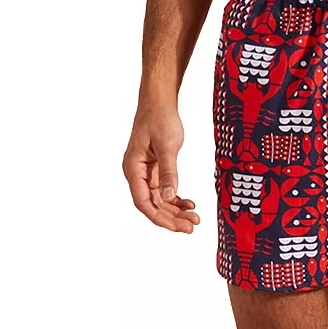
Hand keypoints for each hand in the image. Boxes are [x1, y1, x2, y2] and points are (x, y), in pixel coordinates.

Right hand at [123, 104, 199, 233]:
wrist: (159, 102)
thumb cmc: (159, 118)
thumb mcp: (167, 146)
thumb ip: (169, 172)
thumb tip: (171, 197)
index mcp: (133, 169)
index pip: (144, 202)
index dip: (160, 218)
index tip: (177, 227)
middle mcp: (136, 173)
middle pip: (152, 205)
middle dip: (171, 218)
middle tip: (191, 226)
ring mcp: (145, 172)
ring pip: (159, 200)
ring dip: (175, 210)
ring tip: (194, 218)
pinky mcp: (155, 169)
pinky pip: (164, 190)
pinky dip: (176, 198)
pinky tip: (189, 204)